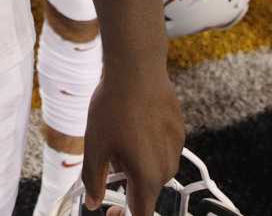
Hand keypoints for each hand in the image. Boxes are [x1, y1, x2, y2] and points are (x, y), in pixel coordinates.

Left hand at [82, 58, 182, 210]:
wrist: (137, 69)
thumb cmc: (114, 107)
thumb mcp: (95, 146)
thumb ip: (93, 180)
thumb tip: (92, 202)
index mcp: (148, 177)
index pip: (141, 214)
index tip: (111, 212)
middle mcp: (167, 167)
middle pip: (147, 190)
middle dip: (128, 184)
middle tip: (108, 161)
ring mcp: (176, 149)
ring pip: (154, 169)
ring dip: (138, 164)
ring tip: (119, 137)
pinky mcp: (179, 131)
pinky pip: (162, 150)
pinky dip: (148, 147)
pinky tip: (133, 125)